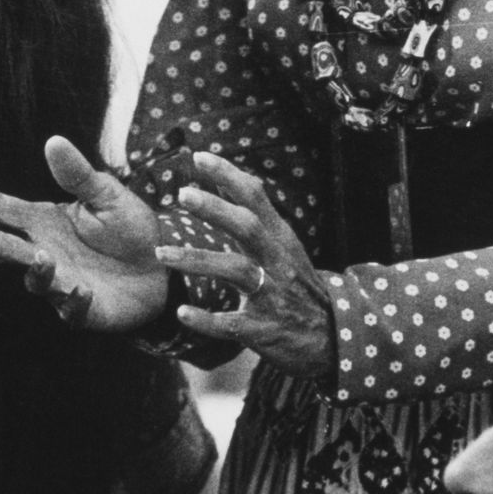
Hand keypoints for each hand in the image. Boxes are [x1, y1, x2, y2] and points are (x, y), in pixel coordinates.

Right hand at [0, 136, 168, 330]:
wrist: (162, 266)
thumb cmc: (127, 228)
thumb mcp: (106, 195)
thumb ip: (78, 175)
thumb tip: (53, 140)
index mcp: (44, 221)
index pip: (3, 209)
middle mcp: (45, 252)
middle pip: (9, 248)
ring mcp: (61, 282)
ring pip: (36, 281)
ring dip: (36, 271)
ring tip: (42, 257)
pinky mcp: (82, 310)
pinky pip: (72, 309)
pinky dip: (74, 302)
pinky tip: (82, 291)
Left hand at [156, 151, 332, 376]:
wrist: (331, 337)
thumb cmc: (296, 283)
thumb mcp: (283, 244)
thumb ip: (253, 212)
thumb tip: (221, 175)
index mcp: (279, 238)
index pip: (256, 198)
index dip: (229, 175)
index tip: (199, 156)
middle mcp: (277, 261)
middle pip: (248, 228)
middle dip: (216, 209)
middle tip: (182, 194)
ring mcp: (271, 295)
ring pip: (236, 271)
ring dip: (197, 260)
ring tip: (161, 253)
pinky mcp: (263, 328)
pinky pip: (232, 323)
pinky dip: (207, 319)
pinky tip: (182, 312)